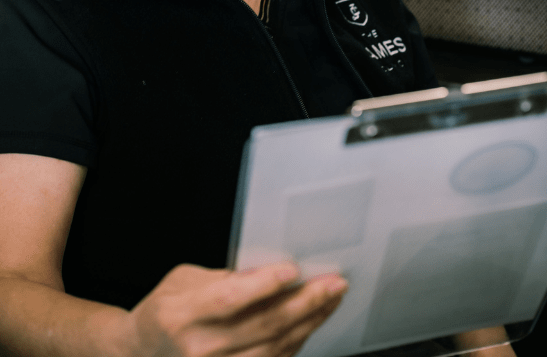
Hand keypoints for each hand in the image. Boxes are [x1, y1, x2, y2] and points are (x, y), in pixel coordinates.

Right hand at [126, 261, 347, 356]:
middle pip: (263, 325)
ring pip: (275, 348)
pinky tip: (311, 323)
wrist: (141, 353)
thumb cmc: (164, 310)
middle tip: (333, 284)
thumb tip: (268, 272)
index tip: (293, 269)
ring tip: (330, 300)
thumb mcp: (184, 279)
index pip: (231, 298)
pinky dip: (296, 342)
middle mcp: (199, 348)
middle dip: (306, 302)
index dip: (264, 284)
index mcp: (182, 313)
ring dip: (309, 323)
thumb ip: (224, 277)